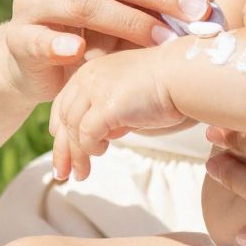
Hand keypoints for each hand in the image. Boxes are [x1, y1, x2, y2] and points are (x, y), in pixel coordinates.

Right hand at [0, 0, 213, 102]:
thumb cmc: (87, 25)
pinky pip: (40, 38)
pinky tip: (81, 51)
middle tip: (196, 15)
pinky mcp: (16, 36)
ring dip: (130, 22)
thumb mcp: (118, 0)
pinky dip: (61, 44)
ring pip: (84, 3)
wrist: (32, 60)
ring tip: (163, 40)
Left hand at [48, 47, 185, 180]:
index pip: (63, 104)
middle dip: (63, 149)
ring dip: (77, 154)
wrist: (184, 76)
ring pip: (73, 129)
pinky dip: (91, 147)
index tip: (64, 153)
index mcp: (91, 72)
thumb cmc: (165, 88)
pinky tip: (102, 152)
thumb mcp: (127, 97)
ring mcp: (95, 89)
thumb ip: (111, 112)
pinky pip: (87, 134)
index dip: (61, 131)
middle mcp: (88, 77)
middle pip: (63, 118)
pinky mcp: (106, 105)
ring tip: (81, 174)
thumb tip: (100, 137)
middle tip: (62, 173)